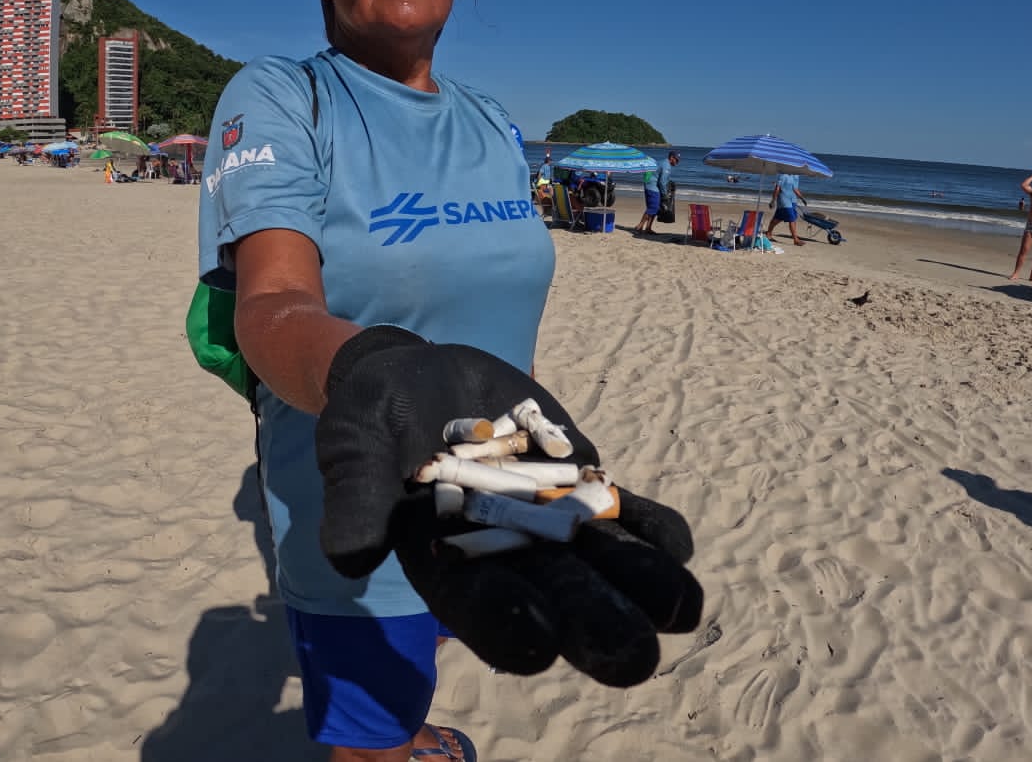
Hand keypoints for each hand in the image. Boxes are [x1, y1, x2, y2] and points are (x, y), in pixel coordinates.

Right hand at [316, 327, 703, 685]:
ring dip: (641, 586)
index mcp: (444, 562)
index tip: (537, 639)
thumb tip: (350, 555)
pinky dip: (650, 530)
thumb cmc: (373, 416)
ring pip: (601, 564)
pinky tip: (677, 542)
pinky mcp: (580, 486)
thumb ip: (355, 493)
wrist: (418, 376)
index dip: (504, 622)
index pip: (475, 605)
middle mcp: (504, 555)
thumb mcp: (352, 440)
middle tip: (635, 654)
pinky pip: (623, 515)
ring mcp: (549, 522)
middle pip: (554, 597)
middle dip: (595, 624)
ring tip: (681, 607)